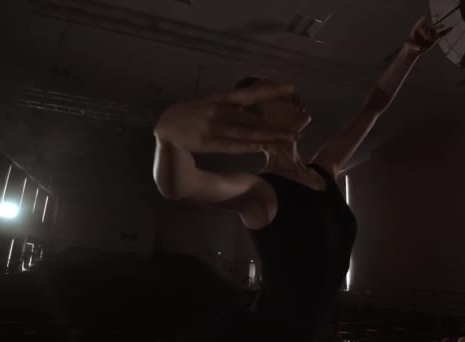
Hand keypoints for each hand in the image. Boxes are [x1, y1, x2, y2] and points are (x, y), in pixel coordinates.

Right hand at [154, 84, 298, 153]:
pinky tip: (263, 147)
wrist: (165, 129)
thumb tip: (253, 103)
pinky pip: (230, 145)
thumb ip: (231, 106)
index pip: (249, 93)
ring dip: (267, 137)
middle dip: (276, 125)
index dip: (270, 89)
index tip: (292, 87)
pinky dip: (247, 146)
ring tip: (287, 139)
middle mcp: (217, 111)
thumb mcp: (211, 105)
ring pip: (245, 133)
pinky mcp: (205, 142)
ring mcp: (211, 126)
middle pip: (252, 118)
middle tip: (298, 129)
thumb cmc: (191, 117)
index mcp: (219, 99)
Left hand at [404, 16, 452, 54]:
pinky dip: (446, 31)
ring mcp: (430, 33)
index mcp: (416, 28)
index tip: (424, 18)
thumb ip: (412, 45)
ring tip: (443, 25)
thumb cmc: (409, 45)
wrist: (414, 49)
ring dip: (439, 27)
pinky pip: (441, 34)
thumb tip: (418, 47)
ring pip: (435, 30)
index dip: (422, 21)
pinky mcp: (434, 38)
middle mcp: (424, 29)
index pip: (419, 23)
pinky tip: (451, 28)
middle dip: (429, 30)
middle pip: (428, 28)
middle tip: (429, 34)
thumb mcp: (408, 45)